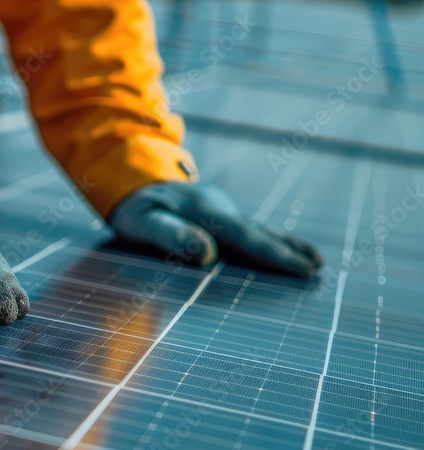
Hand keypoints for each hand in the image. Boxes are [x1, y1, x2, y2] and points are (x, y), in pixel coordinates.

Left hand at [109, 182, 322, 275]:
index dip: (275, 256)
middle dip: (289, 252)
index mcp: (206, 211)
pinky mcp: (219, 212)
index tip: (302, 269)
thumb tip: (207, 255)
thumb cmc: (132, 207)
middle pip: (260, 233)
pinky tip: (284, 247)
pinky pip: (250, 228)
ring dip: (287, 245)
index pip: (247, 238)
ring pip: (259, 229)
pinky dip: (271, 239)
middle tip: (319, 270)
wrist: (130, 179)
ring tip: (316, 261)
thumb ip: (170, 235)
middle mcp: (220, 207)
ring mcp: (222, 208)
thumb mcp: (140, 222)